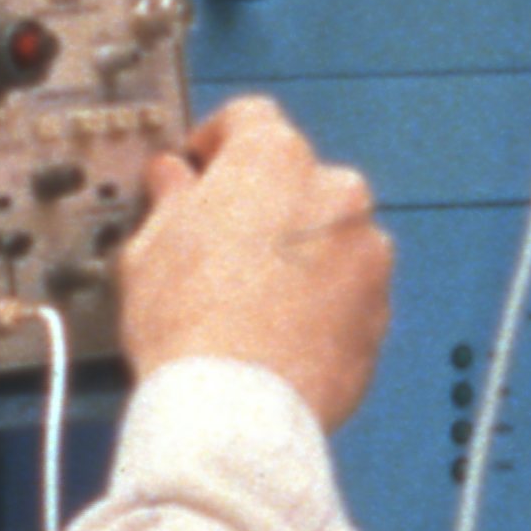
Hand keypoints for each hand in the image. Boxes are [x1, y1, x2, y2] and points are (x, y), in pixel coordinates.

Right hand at [115, 95, 392, 426]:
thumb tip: (173, 179)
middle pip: (296, 180)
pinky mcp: (381, 310)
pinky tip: (280, 332)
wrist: (235, 411)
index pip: (249, 119)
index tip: (200, 168)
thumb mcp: (149, 248)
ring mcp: (366, 252)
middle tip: (219, 245)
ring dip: (300, 254)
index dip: (217, 141)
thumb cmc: (188, 325)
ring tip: (252, 300)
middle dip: (262, 205)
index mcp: (273, 158)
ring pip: (329, 237)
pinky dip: (323, 302)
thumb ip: (169, 198)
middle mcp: (335, 192)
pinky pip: (348, 291)